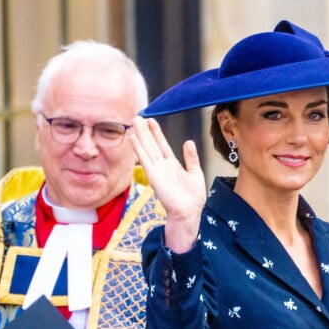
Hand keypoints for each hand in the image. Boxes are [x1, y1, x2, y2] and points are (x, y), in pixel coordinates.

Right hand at [130, 116, 206, 252]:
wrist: (188, 212)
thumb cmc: (192, 198)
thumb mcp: (195, 173)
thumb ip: (191, 158)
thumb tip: (188, 142)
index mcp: (172, 165)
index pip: (162, 145)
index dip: (156, 133)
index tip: (151, 121)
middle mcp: (162, 166)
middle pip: (151, 144)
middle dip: (145, 131)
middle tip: (137, 116)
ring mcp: (157, 170)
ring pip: (147, 149)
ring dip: (140, 135)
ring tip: (134, 122)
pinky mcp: (153, 176)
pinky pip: (144, 159)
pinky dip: (138, 149)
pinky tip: (133, 138)